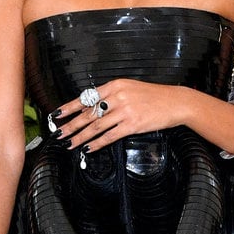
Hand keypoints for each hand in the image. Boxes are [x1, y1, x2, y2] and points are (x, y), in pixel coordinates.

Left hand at [50, 78, 181, 155]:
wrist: (176, 102)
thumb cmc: (154, 97)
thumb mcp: (130, 89)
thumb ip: (112, 95)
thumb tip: (93, 107)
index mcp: (115, 85)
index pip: (87, 97)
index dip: (70, 107)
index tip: (57, 114)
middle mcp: (118, 96)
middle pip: (88, 113)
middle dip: (71, 125)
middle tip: (59, 133)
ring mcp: (125, 111)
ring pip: (96, 126)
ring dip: (80, 136)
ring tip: (70, 143)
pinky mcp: (133, 124)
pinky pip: (110, 136)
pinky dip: (97, 143)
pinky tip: (89, 148)